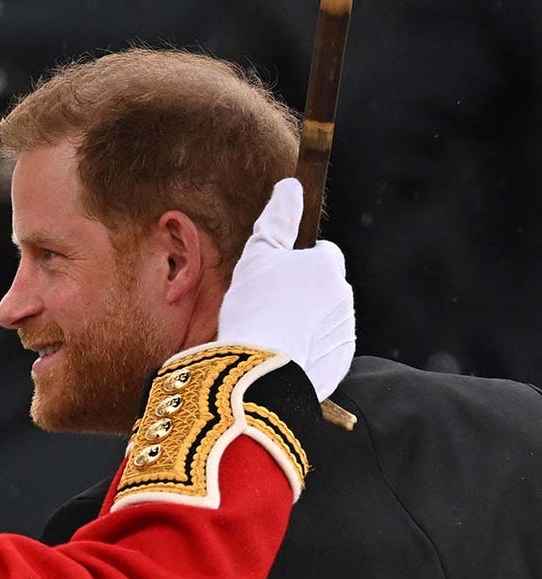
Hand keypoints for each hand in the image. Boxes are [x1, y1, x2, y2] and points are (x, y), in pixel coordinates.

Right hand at [218, 178, 354, 400]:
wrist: (260, 370)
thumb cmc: (255, 306)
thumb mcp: (257, 255)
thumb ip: (277, 219)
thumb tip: (291, 186)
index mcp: (328, 265)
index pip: (322, 252)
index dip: (295, 263)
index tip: (272, 278)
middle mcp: (345, 295)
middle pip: (324, 286)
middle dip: (302, 293)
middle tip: (266, 307)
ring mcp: (345, 331)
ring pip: (324, 317)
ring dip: (304, 321)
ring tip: (270, 333)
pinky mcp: (339, 361)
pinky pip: (323, 347)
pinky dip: (305, 348)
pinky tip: (280, 353)